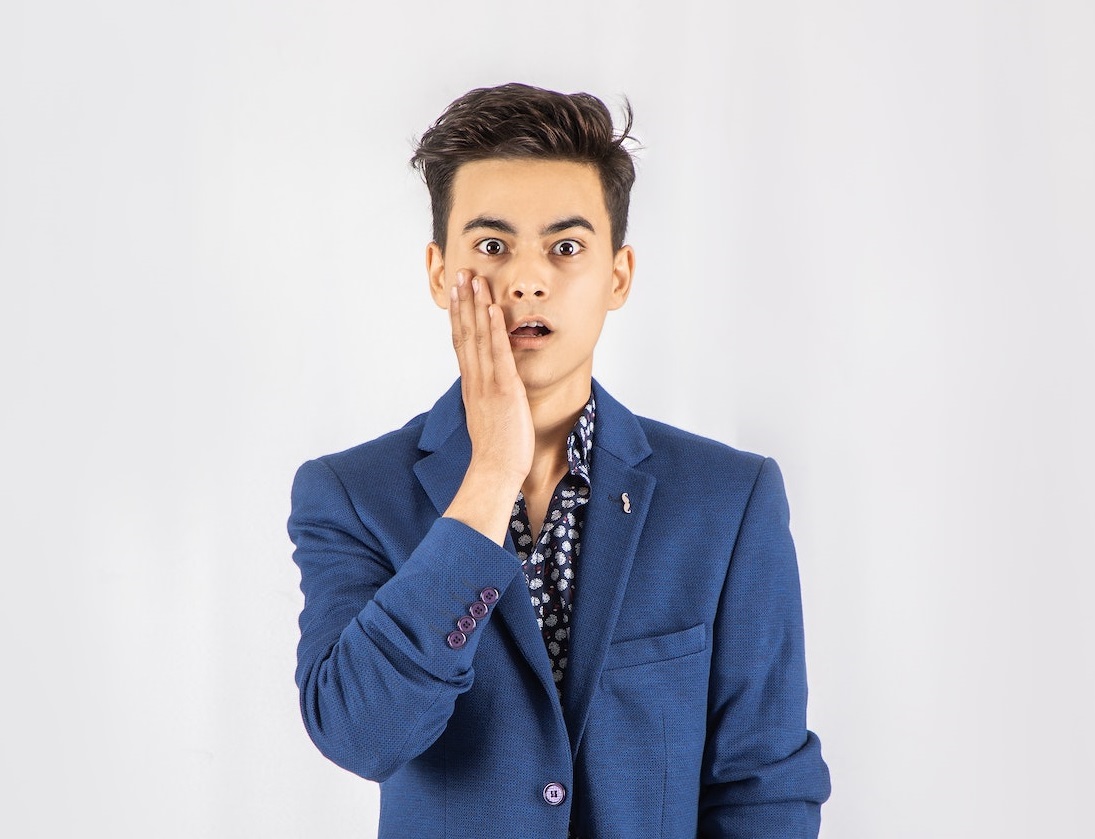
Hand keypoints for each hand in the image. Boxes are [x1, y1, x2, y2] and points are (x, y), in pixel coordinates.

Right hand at [442, 270, 533, 542]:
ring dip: (476, 306)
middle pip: (465, 333)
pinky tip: (493, 309)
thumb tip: (494, 389)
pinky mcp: (504, 390)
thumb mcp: (490, 417)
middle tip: (461, 274)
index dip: (459, 316)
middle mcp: (475, 380)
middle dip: (463, 302)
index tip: (457, 294)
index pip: (462, 343)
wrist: (494, 472)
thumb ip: (490, 398)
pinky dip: (494, 330)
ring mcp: (488, 384)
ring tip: (474, 279)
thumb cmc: (497, 451)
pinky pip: (498, 354)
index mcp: (472, 386)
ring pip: (478, 337)